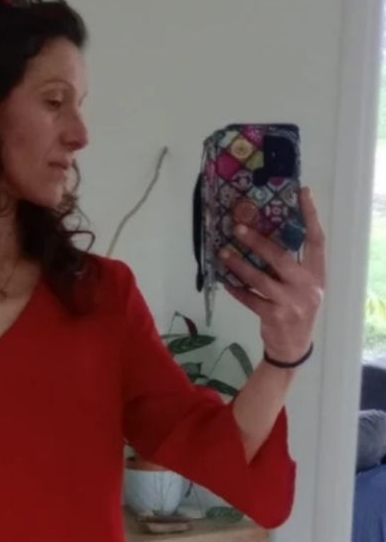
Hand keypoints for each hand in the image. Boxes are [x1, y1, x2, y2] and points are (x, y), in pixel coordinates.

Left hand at [220, 187, 325, 363]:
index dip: (311, 216)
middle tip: (238, 228)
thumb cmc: (296, 309)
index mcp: (317, 275)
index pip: (317, 240)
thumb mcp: (303, 287)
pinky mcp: (274, 317)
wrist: (293, 348)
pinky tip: (225, 281)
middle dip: (258, 242)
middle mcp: (308, 287)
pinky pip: (250, 298)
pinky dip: (236, 289)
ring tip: (223, 253)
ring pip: (260, 278)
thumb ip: (293, 266)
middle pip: (281, 257)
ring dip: (239, 265)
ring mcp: (291, 303)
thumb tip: (265, 236)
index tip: (303, 193)